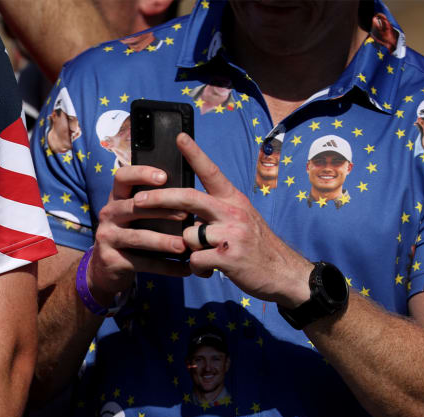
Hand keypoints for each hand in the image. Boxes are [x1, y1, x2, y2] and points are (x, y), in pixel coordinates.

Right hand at [87, 165, 190, 303]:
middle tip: (186, 215)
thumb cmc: (131, 233)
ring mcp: (107, 237)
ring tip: (185, 245)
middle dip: (161, 210)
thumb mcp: (135, 216)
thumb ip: (153, 204)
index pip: (123, 176)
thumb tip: (189, 196)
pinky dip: (165, 267)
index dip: (142, 173)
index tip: (164, 176)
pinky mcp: (111, 259)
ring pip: (138, 237)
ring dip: (163, 241)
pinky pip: (142, 263)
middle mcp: (108, 213)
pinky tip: (184, 269)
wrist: (105, 268)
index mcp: (117, 198)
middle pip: (133, 206)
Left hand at [133, 134, 311, 308]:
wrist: (285, 273)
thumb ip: (217, 211)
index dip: (195, 153)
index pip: (212, 172)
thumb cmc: (255, 246)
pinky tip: (209, 270)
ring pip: (187, 235)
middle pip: (188, 198)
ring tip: (205, 255)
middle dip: (159, 198)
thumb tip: (184, 208)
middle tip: (139, 200)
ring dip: (189, 249)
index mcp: (234, 200)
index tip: (179, 137)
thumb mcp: (242, 219)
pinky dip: (197, 269)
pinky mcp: (228, 257)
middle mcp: (233, 212)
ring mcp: (231, 234)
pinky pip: (194, 261)